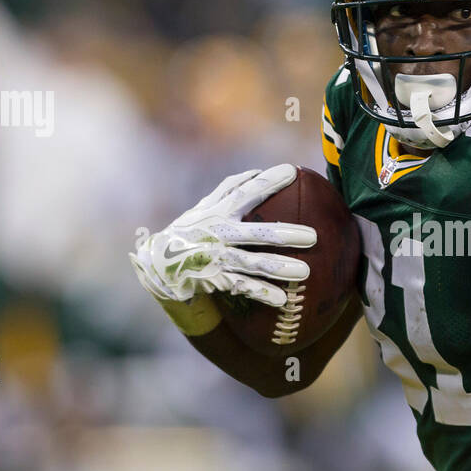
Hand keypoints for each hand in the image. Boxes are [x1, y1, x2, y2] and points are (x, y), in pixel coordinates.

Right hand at [130, 164, 315, 307]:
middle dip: (284, 234)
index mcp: (218, 212)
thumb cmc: (188, 232)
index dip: (269, 181)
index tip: (294, 171)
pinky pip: (241, 287)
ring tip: (305, 272)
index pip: (247, 191)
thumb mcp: (203, 208)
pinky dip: (261, 292)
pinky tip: (282, 300)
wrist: (157, 265)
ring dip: (278, 268)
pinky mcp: (213, 279)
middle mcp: (218, 233)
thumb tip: (255, 172)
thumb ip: (227, 190)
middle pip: (256, 233)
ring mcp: (215, 257)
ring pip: (251, 263)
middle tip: (314, 236)